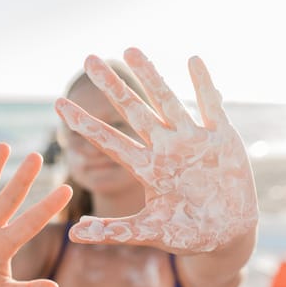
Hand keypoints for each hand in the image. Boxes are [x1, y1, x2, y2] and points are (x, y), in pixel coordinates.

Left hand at [55, 48, 257, 253]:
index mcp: (146, 168)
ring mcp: (192, 141)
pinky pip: (211, 106)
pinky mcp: (221, 139)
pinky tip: (193, 60)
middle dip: (111, 86)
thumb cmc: (186, 235)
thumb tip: (73, 233)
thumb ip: (113, 231)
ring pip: (167, 100)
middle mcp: (165, 148)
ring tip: (130, 50)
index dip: (84, 122)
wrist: (226, 235)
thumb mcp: (148, 232)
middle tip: (89, 60)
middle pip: (133, 110)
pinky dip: (204, 84)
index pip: (108, 140)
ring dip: (150, 75)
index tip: (58, 103)